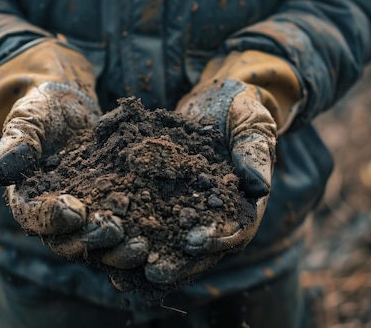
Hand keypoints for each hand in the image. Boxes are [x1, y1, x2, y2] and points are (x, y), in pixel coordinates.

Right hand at [0, 39, 137, 262]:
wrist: (71, 107)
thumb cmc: (42, 111)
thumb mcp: (26, 121)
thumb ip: (16, 145)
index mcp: (28, 201)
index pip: (35, 218)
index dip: (53, 219)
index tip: (75, 211)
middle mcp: (55, 218)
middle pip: (69, 240)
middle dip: (92, 240)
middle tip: (115, 232)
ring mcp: (86, 217)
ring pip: (99, 242)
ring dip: (119, 248)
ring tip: (143, 246)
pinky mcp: (112, 210)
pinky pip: (124, 229)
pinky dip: (139, 236)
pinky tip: (160, 237)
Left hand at [142, 51, 301, 283]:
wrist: (213, 100)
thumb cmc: (239, 111)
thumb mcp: (251, 125)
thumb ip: (254, 153)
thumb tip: (260, 186)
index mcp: (243, 206)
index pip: (234, 233)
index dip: (213, 240)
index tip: (190, 242)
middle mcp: (214, 217)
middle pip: (199, 250)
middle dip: (177, 263)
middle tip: (153, 271)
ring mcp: (187, 211)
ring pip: (170, 244)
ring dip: (150, 258)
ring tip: (126, 270)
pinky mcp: (163, 200)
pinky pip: (147, 222)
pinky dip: (131, 234)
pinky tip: (110, 243)